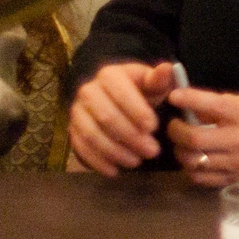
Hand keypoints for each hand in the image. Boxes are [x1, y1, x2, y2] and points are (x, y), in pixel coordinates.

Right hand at [67, 61, 176, 175]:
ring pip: (92, 134)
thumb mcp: (154, 84)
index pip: (121, 92)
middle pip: (106, 116)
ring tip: (137, 162)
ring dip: (115, 151)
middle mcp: (88, 91)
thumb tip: (167, 68)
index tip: (154, 127)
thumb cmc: (142, 92)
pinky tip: (115, 171)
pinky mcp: (72, 130)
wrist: (120, 101)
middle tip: (152, 151)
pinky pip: (81, 148)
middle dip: (130, 136)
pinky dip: (98, 162)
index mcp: (110, 75)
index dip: (137, 111)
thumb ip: (160, 79)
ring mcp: (77, 112)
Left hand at [167, 87, 238, 187]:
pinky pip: (198, 177)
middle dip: (176, 131)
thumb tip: (183, 104)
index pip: (213, 105)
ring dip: (180, 150)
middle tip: (173, 125)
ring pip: (193, 160)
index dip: (189, 99)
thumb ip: (214, 104)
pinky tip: (191, 157)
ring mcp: (236, 163)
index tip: (174, 96)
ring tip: (181, 143)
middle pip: (195, 139)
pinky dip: (189, 167)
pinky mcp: (230, 179)